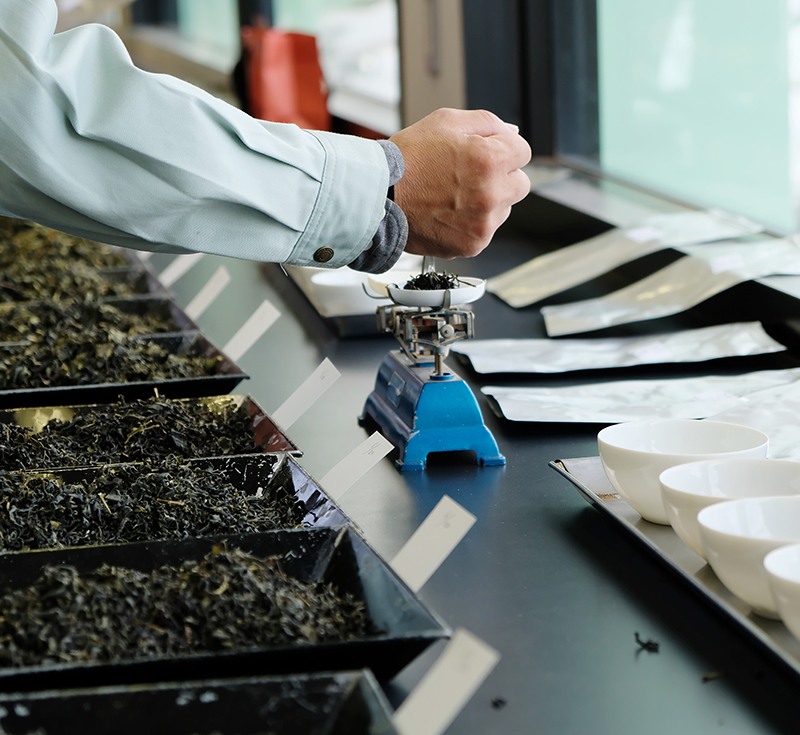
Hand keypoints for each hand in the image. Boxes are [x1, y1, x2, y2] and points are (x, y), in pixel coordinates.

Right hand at [389, 108, 530, 259]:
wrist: (378, 198)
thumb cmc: (406, 161)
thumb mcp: (445, 122)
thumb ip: (486, 123)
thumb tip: (510, 133)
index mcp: (489, 160)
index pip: (523, 152)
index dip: (503, 149)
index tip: (487, 154)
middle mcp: (491, 195)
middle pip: (520, 184)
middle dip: (502, 177)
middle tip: (470, 176)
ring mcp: (483, 224)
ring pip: (504, 209)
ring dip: (488, 202)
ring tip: (452, 196)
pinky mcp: (472, 244)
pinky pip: (485, 231)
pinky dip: (471, 224)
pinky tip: (448, 212)